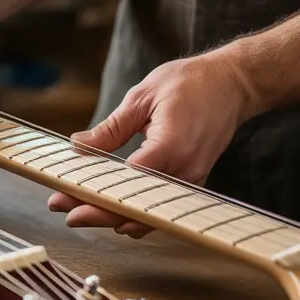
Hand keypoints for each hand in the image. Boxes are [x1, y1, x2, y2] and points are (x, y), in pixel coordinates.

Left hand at [48, 51, 256, 237]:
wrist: (232, 84)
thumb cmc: (191, 83)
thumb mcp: (142, 97)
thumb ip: (111, 128)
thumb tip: (79, 146)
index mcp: (170, 146)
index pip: (126, 184)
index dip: (94, 195)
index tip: (66, 199)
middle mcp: (184, 170)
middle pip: (137, 207)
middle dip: (99, 213)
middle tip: (66, 213)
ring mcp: (192, 180)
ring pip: (150, 213)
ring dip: (116, 216)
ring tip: (82, 212)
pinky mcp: (193, 182)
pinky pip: (162, 207)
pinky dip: (137, 213)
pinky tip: (114, 212)